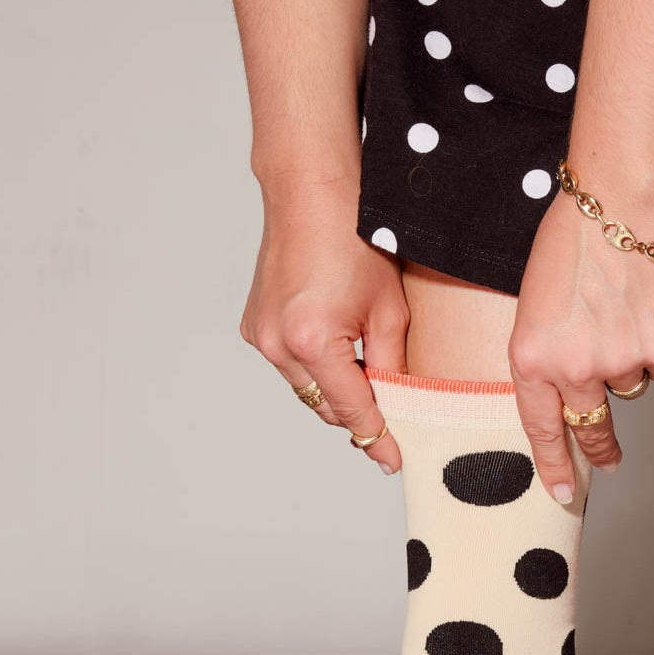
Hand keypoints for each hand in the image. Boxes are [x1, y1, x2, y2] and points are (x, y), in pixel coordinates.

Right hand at [239, 176, 406, 472]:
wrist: (311, 193)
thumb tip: (398, 408)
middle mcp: (278, 345)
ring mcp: (260, 336)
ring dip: (337, 389)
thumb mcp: (390, 312)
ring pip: (308, 389)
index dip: (378, 439)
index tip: (396, 461)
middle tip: (393, 415)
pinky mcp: (255, 327)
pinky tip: (339, 345)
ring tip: (368, 369)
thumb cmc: (356, 241)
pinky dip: (316, 366)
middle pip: (325, 408)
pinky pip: (291, 365)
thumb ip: (394, 368)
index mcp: (314, 343)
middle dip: (358, 413)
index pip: (352, 412)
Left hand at [508, 187, 653, 500]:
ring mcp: (619, 362)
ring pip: (631, 385)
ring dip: (630, 360)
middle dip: (600, 446)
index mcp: (529, 359)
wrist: (618, 201)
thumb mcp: (534, 306)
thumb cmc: (572, 241)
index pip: (540, 429)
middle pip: (591, 425)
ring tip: (622, 310)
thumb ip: (546, 355)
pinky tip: (649, 305)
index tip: (560, 493)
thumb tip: (568, 395)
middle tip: (608, 460)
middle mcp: (572, 369)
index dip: (552, 466)